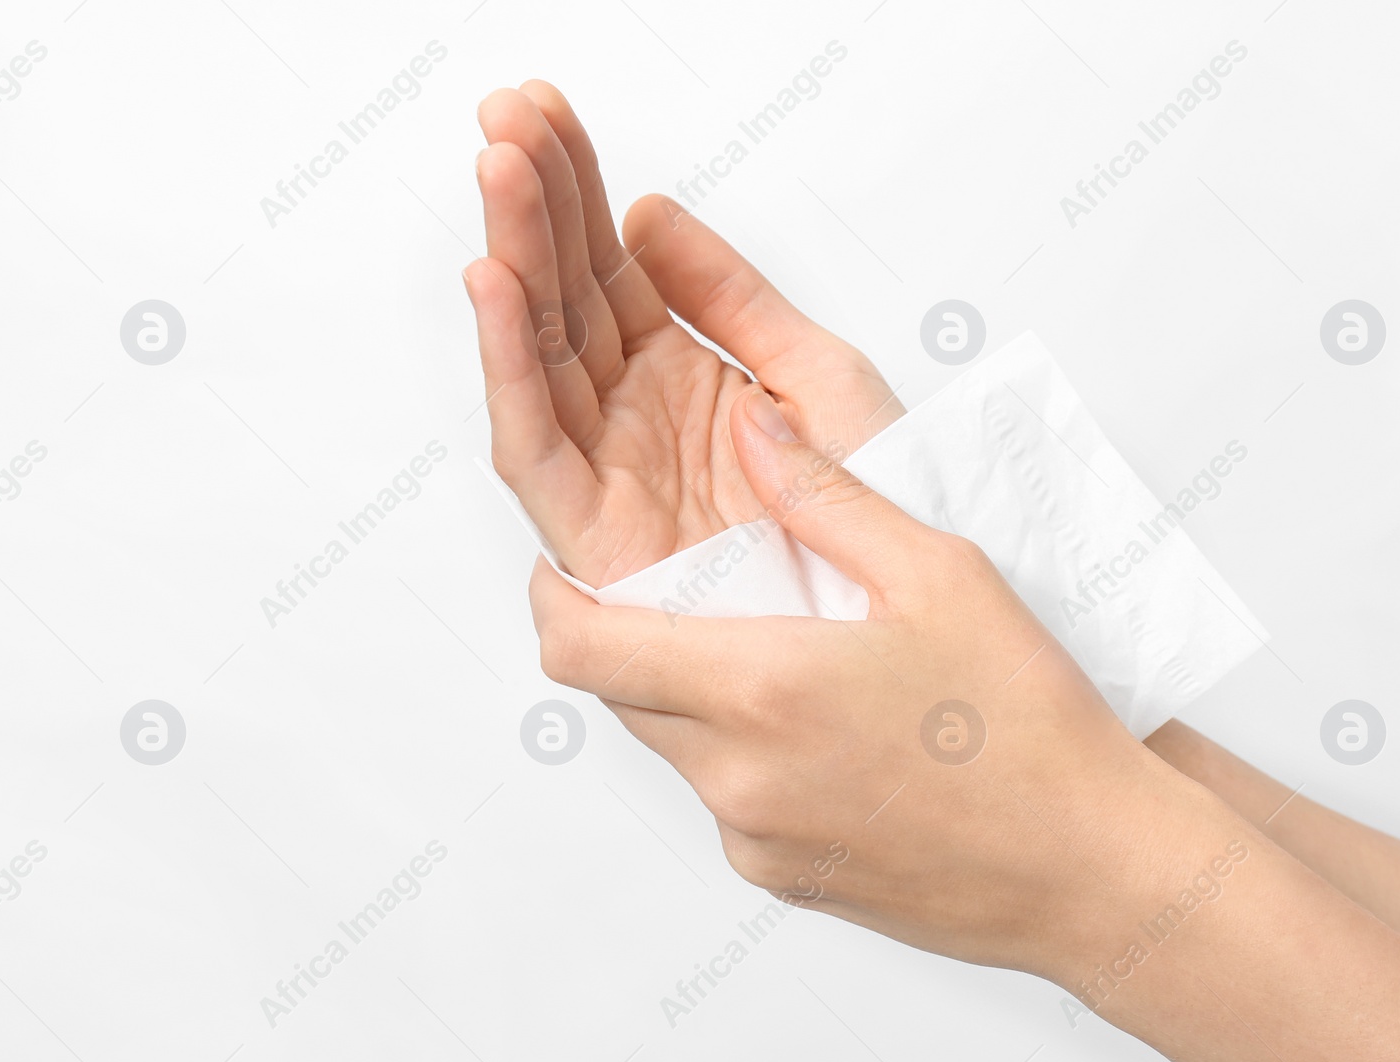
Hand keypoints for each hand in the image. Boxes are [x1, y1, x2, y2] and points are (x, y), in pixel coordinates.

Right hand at [464, 81, 903, 587]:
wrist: (905, 613)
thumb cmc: (873, 507)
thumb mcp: (811, 370)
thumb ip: (728, 295)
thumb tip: (643, 215)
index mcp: (676, 379)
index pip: (609, 268)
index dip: (575, 189)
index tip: (544, 110)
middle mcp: (629, 422)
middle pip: (565, 299)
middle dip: (533, 206)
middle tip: (507, 117)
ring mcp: (610, 477)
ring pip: (541, 356)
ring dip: (514, 260)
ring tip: (501, 170)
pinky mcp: (597, 542)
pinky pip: (537, 449)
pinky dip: (511, 368)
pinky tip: (495, 284)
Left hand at [526, 386, 1201, 974]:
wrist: (1094, 871)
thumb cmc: (1031, 728)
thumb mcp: (939, 573)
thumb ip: (822, 494)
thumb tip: (751, 425)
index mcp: (759, 689)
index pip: (583, 646)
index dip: (554, 601)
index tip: (563, 568)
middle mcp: (737, 777)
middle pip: (620, 694)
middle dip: (630, 637)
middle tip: (691, 592)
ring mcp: (756, 839)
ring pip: (674, 748)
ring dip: (695, 693)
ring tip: (783, 653)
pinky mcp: (783, 877)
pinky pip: (725, 800)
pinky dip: (744, 752)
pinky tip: (826, 725)